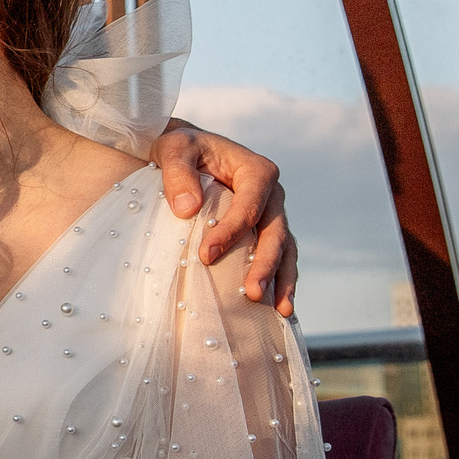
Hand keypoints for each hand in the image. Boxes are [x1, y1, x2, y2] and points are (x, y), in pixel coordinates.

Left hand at [149, 118, 297, 317]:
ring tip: (280, 310)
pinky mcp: (264, 230)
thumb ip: (178, 173)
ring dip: (282, 279)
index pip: (248, 206)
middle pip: (274, 232)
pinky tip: (277, 307)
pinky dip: (279, 279)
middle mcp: (271, 194)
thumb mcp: (174, 149)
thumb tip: (187, 210)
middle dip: (265, 264)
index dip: (231, 232)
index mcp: (256, 171)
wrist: (188, 151)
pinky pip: (278, 256)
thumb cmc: (181, 148)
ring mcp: (271, 214)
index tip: (207, 256)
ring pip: (285, 249)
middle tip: (253, 293)